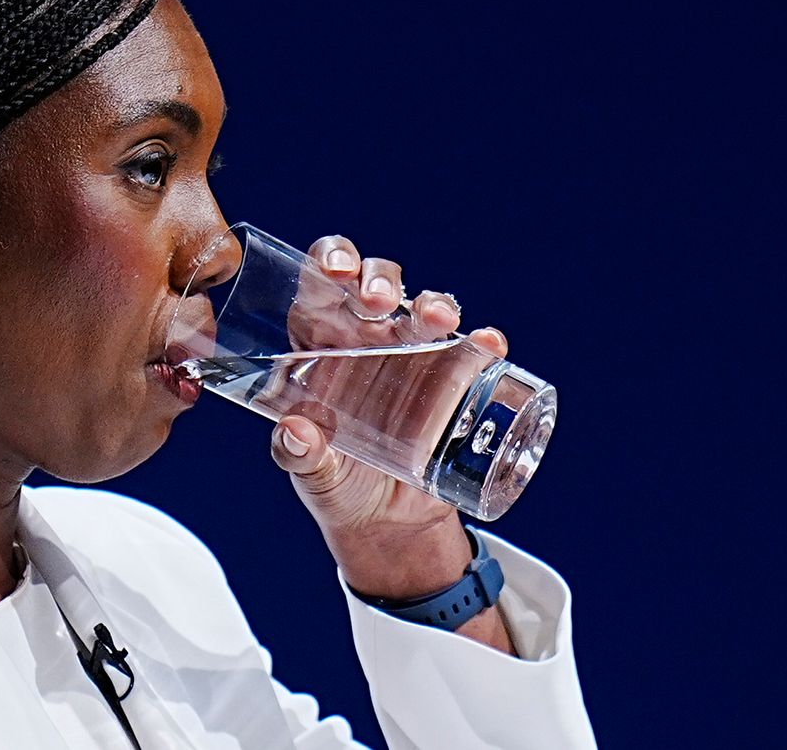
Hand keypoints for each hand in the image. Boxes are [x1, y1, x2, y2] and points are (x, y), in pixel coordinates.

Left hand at [269, 235, 512, 604]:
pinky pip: (471, 351)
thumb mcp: (311, 473)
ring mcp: (413, 355)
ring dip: (433, 304)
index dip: (329, 262)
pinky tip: (488, 343)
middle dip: (381, 279)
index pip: (320, 285)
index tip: (336, 272)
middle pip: (376, 284)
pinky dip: (483, 343)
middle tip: (380, 301)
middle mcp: (367, 338)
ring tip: (438, 320)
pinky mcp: (452, 381)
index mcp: (320, 343)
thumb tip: (297, 432)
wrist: (386, 523)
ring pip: (424, 310)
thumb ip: (297, 454)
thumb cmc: (336, 483)